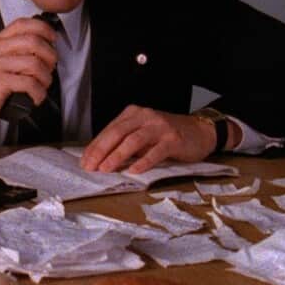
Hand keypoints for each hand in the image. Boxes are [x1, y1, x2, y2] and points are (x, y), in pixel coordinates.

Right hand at [0, 17, 57, 138]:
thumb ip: (15, 52)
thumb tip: (43, 48)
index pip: (23, 23)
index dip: (44, 29)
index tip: (52, 41)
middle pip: (33, 41)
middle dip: (50, 56)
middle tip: (50, 69)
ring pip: (34, 63)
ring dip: (46, 78)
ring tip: (42, 86)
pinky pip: (29, 83)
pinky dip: (39, 93)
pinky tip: (35, 97)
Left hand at [81, 106, 215, 174]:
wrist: (200, 131)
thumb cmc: (167, 135)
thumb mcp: (143, 133)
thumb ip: (124, 141)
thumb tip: (100, 158)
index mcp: (134, 114)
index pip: (109, 130)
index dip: (95, 146)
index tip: (84, 161)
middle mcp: (145, 117)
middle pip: (118, 133)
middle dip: (101, 151)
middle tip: (91, 167)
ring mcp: (160, 127)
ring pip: (134, 140)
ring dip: (117, 156)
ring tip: (106, 169)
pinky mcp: (173, 140)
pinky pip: (156, 151)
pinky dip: (143, 161)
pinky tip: (133, 171)